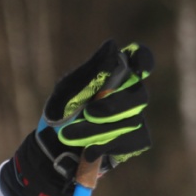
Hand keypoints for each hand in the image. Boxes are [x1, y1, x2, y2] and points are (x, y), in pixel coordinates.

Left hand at [8, 40, 153, 195]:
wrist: (52, 150)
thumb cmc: (61, 113)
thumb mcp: (67, 90)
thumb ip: (90, 71)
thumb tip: (112, 44)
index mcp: (115, 75)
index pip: (140, 59)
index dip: (144, 61)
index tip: (139, 68)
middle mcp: (130, 93)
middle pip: (139, 96)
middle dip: (112, 107)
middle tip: (88, 113)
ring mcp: (135, 117)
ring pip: (131, 121)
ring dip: (97, 129)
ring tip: (68, 136)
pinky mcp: (135, 141)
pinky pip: (133, 140)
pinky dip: (107, 145)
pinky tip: (88, 151)